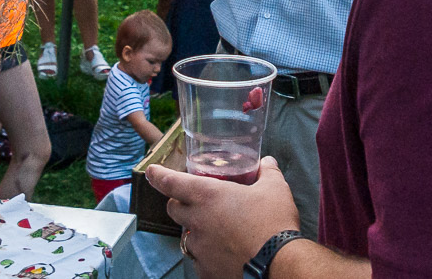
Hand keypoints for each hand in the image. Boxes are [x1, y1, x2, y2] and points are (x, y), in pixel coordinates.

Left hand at [147, 156, 300, 278]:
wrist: (279, 264)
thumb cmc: (274, 224)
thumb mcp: (275, 190)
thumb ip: (268, 173)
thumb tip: (268, 163)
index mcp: (207, 196)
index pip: (171, 182)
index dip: (159, 176)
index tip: (152, 172)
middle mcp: (197, 220)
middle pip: (174, 209)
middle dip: (179, 204)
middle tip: (194, 203)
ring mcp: (199, 247)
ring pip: (187, 236)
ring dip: (196, 231)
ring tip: (216, 231)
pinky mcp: (206, 269)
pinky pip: (199, 259)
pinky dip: (207, 255)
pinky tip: (223, 254)